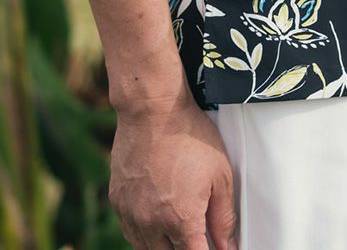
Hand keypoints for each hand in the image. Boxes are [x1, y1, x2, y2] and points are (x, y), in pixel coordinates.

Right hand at [109, 92, 238, 248]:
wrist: (153, 110)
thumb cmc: (190, 137)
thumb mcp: (220, 175)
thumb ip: (224, 218)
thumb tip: (228, 247)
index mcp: (181, 220)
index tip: (213, 247)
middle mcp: (151, 223)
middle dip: (185, 249)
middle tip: (197, 236)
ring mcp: (130, 213)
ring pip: (146, 249)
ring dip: (163, 246)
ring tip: (178, 228)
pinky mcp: (117, 201)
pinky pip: (129, 232)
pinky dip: (143, 234)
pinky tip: (156, 221)